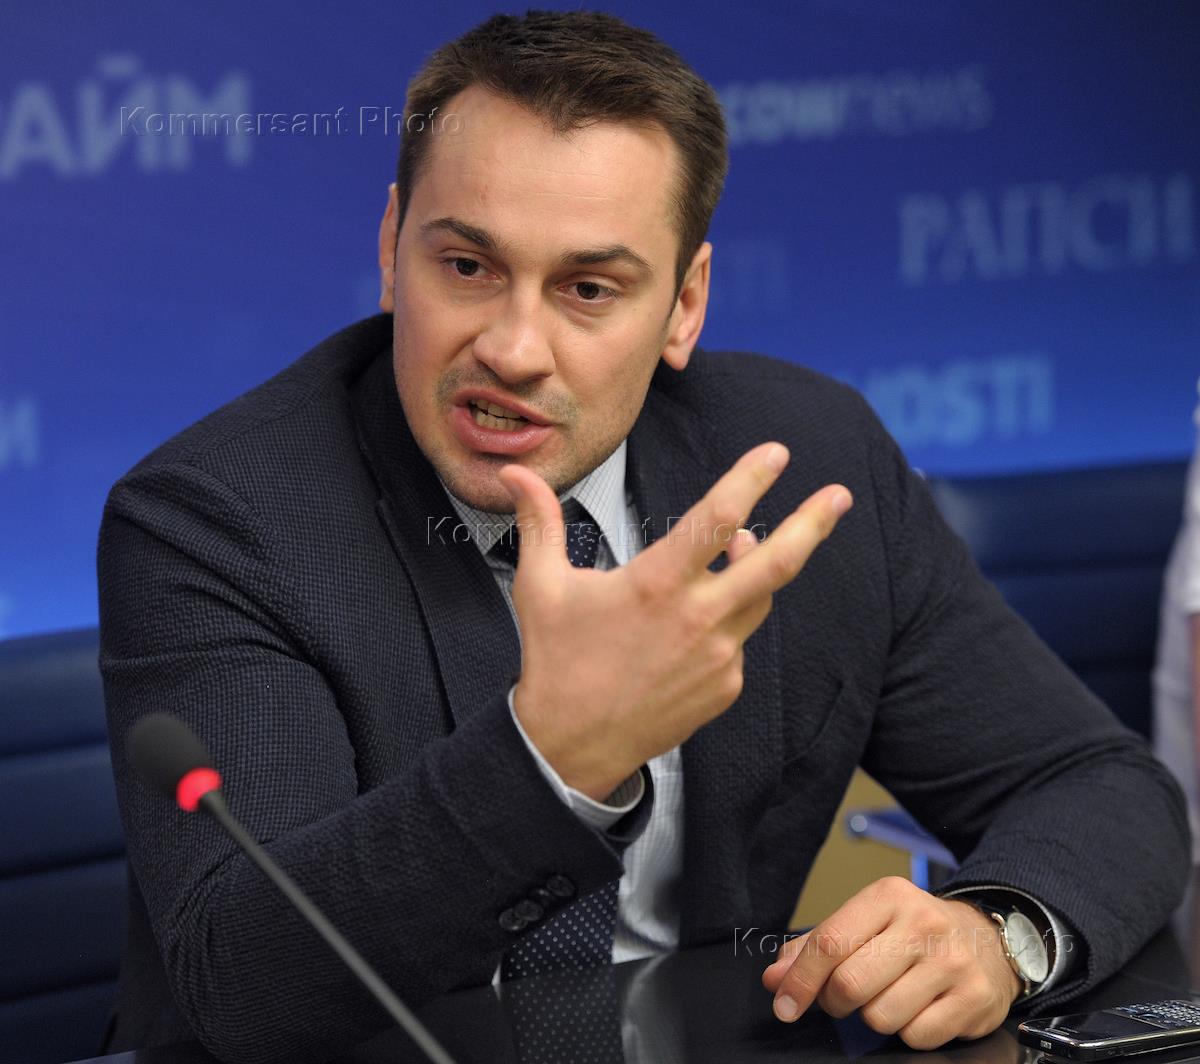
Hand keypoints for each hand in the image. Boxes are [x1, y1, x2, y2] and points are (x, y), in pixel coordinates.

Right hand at [498, 442, 851, 799]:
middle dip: (814, 523)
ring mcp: (718, 657)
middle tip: (841, 495)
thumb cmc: (556, 660)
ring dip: (756, 568)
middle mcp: (698, 618)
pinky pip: (740, 641)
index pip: (717, 518)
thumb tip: (515, 472)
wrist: (571, 746)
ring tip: (741, 548)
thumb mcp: (541, 586)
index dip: (751, 478)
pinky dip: (729, 620)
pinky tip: (696, 623)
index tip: (777, 453)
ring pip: (759, 599)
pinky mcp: (725, 687)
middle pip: (776, 563)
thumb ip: (538, 521)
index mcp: (657, 584)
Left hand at [761, 877, 1020, 1049]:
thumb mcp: (865, 921)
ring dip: (874, 1017)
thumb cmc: (911, 932)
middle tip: (844, 996)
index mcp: (888, 896)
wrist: (986, 940)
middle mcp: (923, 923)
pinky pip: (917, 1037)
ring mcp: (952, 962)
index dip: (799, 980)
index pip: (829, 942)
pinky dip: (909, 1031)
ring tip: (888, 996)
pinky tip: (919, 1008)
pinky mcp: (974, 999)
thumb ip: (816, 946)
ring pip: (881, 1016)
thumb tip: (775, 978)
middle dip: (836, 1001)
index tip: (783, 1004)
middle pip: (851, 984)